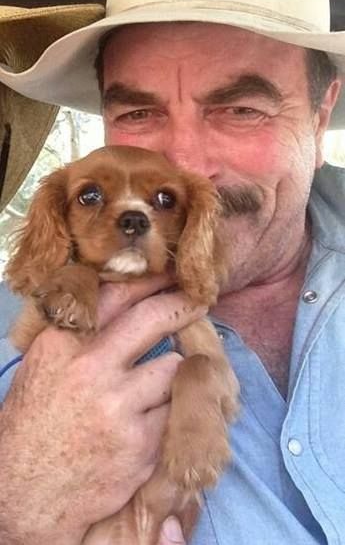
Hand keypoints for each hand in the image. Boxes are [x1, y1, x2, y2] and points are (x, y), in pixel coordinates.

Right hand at [0, 275, 204, 544]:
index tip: (169, 277)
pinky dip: (172, 412)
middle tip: (196, 302)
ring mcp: (120, 409)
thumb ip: (80, 331)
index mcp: (62, 344)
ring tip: (167, 378)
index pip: (116, 295)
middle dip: (181, 306)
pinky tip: (158, 416)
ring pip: (174, 369)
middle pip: (154, 319)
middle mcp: (92, 370)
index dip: (150, 281)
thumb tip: (123, 296)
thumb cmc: (34, 423)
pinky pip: (176, 413)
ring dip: (174, 372)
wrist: (24, 492)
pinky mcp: (142, 446)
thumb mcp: (45, 364)